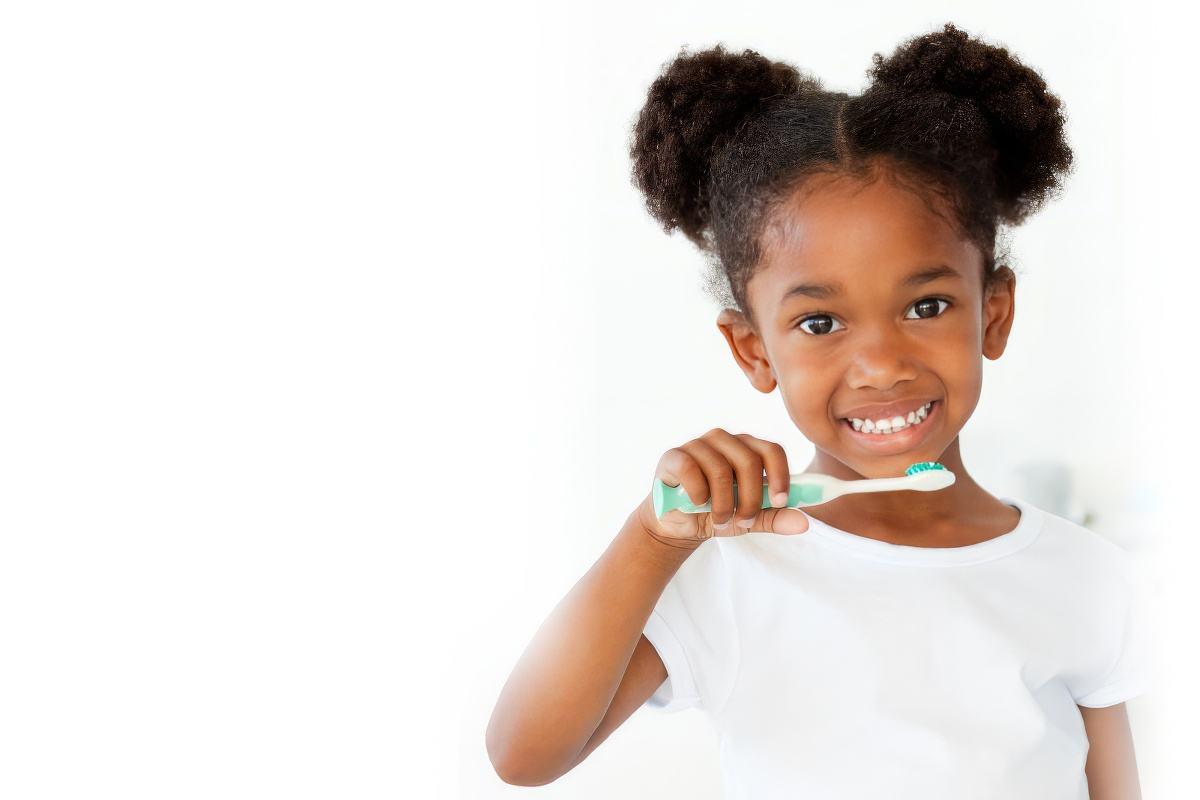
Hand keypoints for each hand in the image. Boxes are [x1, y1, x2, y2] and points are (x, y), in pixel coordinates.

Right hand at [636, 428, 809, 547]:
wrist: (677, 524)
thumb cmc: (715, 513)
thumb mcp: (749, 519)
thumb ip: (774, 518)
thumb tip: (804, 523)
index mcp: (747, 448)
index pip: (772, 450)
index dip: (780, 476)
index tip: (781, 502)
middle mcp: (724, 440)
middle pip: (749, 461)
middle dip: (751, 498)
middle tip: (744, 522)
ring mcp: (698, 445)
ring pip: (721, 469)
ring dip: (723, 504)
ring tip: (720, 521)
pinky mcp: (674, 455)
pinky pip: (691, 470)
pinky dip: (698, 494)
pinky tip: (696, 504)